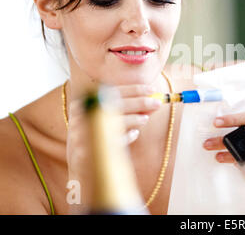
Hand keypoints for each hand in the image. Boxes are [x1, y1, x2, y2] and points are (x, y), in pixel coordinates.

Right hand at [65, 84, 161, 212]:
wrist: (81, 164)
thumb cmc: (98, 136)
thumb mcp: (107, 118)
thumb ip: (126, 109)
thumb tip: (152, 101)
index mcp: (84, 103)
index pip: (112, 91)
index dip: (133, 89)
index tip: (152, 88)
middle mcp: (81, 116)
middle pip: (114, 104)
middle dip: (139, 102)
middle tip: (157, 103)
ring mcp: (83, 134)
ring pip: (113, 120)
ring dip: (134, 118)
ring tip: (145, 119)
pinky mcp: (88, 151)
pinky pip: (113, 141)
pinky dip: (127, 136)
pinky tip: (135, 134)